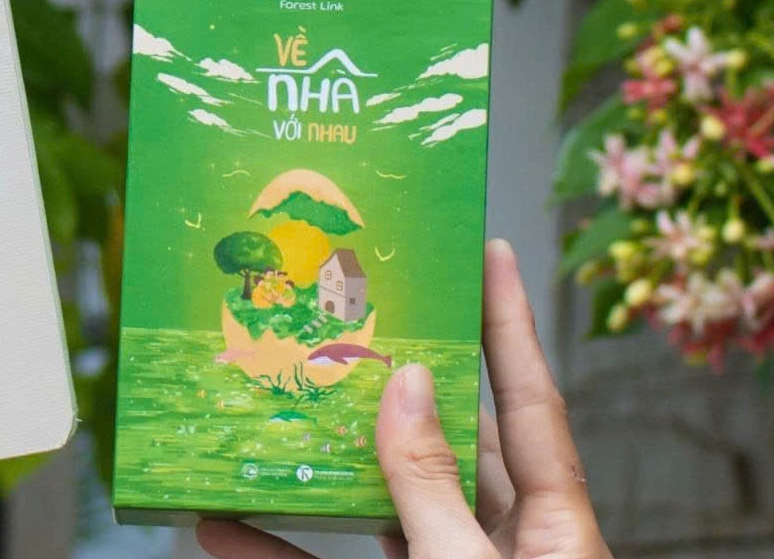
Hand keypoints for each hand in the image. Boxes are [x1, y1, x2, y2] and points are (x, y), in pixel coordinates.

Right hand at [199, 240, 610, 558]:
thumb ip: (432, 488)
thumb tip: (409, 387)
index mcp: (553, 526)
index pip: (527, 398)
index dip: (509, 321)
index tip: (488, 246)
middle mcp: (501, 542)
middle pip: (444, 434)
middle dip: (392, 371)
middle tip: (342, 303)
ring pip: (376, 501)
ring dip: (314, 460)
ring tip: (259, 402)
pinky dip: (279, 547)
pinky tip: (220, 527)